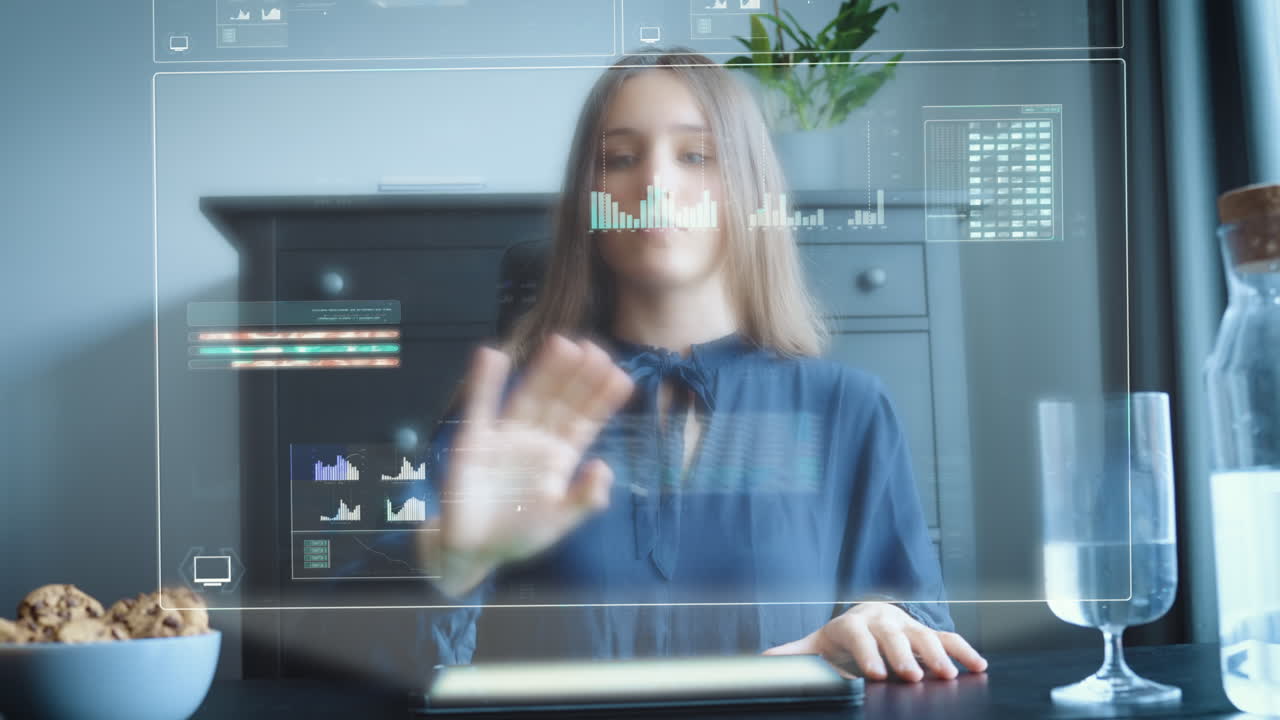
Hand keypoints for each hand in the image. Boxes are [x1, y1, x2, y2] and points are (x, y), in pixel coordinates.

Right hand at [423, 335, 633, 595]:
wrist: (473, 550)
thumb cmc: (519, 534)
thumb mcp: (558, 521)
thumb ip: (583, 500)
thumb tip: (604, 468)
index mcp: (561, 456)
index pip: (585, 420)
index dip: (601, 398)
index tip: (619, 374)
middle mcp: (537, 439)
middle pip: (561, 401)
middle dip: (578, 376)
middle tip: (594, 349)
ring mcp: (506, 437)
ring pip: (529, 396)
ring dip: (544, 371)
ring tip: (562, 343)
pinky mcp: (474, 442)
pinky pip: (481, 407)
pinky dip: (485, 382)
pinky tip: (492, 356)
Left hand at [762, 602, 986, 681]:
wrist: (866, 617)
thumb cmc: (841, 638)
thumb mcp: (817, 644)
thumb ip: (794, 655)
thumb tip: (762, 662)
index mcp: (853, 624)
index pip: (859, 637)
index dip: (867, 655)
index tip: (875, 675)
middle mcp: (882, 621)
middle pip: (894, 636)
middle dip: (904, 657)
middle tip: (914, 677)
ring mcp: (907, 625)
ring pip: (924, 637)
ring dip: (938, 656)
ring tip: (947, 675)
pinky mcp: (928, 632)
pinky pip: (949, 640)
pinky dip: (964, 651)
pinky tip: (979, 667)